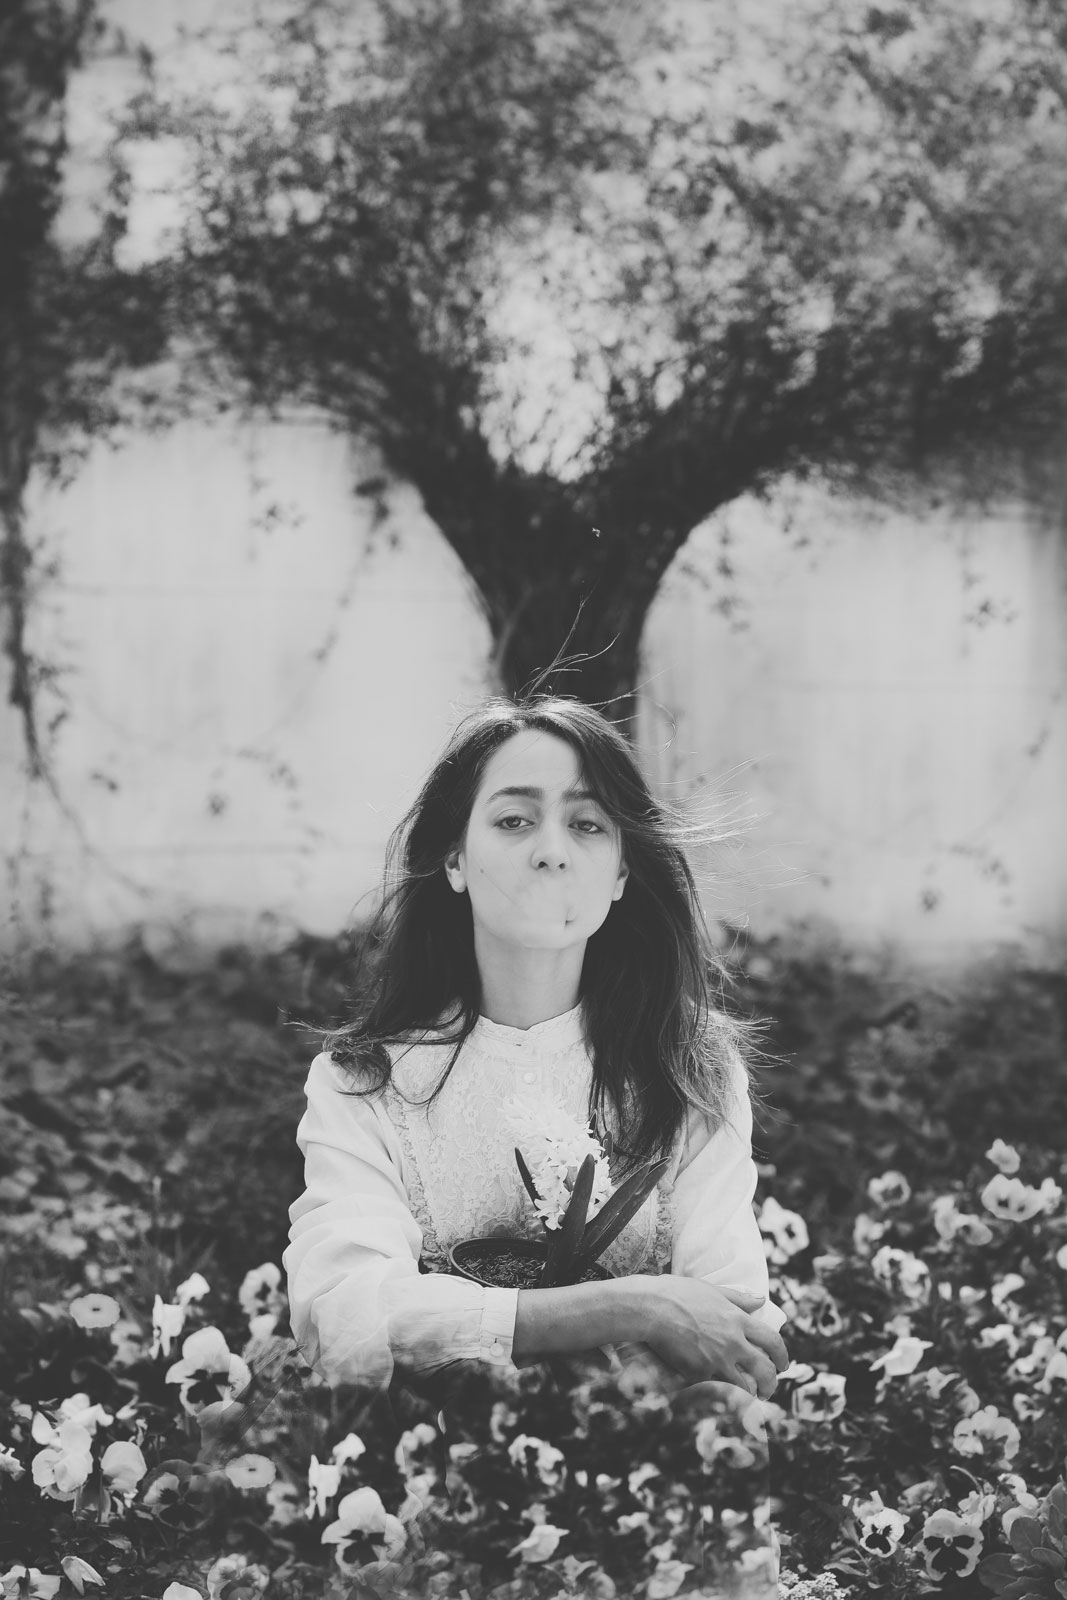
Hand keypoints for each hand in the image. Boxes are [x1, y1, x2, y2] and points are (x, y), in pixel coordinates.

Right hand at [635, 1278, 788, 1399]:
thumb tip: (761, 1300)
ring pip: (745, 1387)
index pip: (773, 1341)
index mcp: (738, 1320)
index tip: (783, 1365)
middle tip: (769, 1388)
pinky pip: (716, 1389)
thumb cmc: (679, 1294)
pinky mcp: (698, 1374)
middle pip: (765, 1370)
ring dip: (751, 1395)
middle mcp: (732, 1343)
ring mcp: (716, 1361)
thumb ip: (738, 1298)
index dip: (782, 1356)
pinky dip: (721, 1394)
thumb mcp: (712, 1290)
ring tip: (749, 1397)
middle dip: (772, 1383)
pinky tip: (721, 1394)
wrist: (651, 1308)